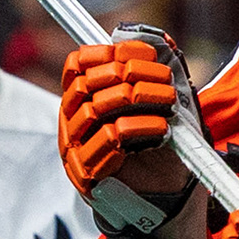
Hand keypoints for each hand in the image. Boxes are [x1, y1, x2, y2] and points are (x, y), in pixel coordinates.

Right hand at [60, 27, 195, 222]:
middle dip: (130, 74)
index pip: (76, 65)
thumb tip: (155, 41)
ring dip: (139, 99)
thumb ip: (149, 73)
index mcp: (79, 100)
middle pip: (86, 83)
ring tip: (168, 102)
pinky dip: (141, 127)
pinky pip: (110, 138)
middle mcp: (70, 121)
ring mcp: (74, 148)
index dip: (107, 53)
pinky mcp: (87, 173)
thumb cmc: (155, 148)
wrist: (160, 197)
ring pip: (97, 108)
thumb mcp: (155, 105)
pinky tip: (161, 128)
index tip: (142, 56)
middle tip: (164, 79)